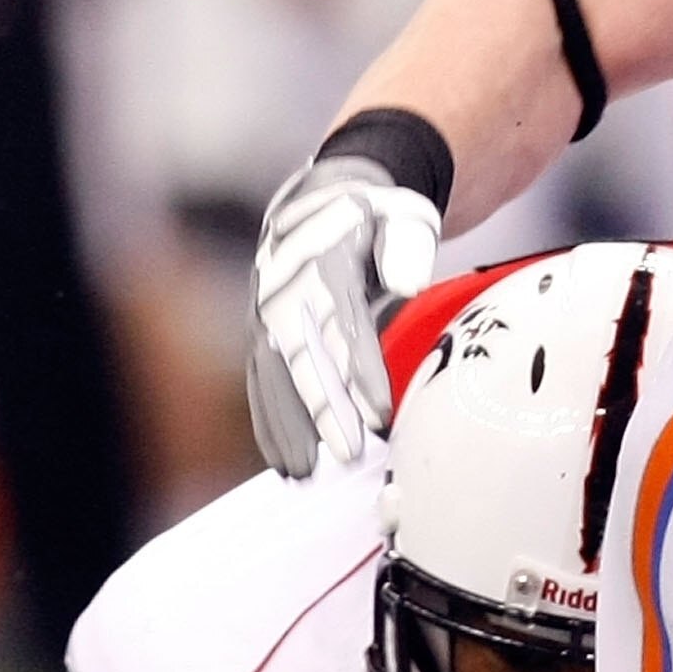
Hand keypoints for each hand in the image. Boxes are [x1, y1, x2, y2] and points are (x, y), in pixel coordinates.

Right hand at [247, 156, 442, 475]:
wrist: (328, 198)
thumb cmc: (377, 217)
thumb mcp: (399, 219)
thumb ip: (405, 248)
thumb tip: (409, 280)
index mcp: (325, 263)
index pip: (345, 325)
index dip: (361, 371)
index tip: (379, 412)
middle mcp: (287, 290)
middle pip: (304, 356)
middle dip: (323, 409)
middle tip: (346, 455)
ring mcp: (270, 311)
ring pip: (274, 375)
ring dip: (288, 426)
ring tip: (303, 473)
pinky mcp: (265, 330)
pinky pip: (262, 380)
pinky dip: (270, 420)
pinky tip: (282, 460)